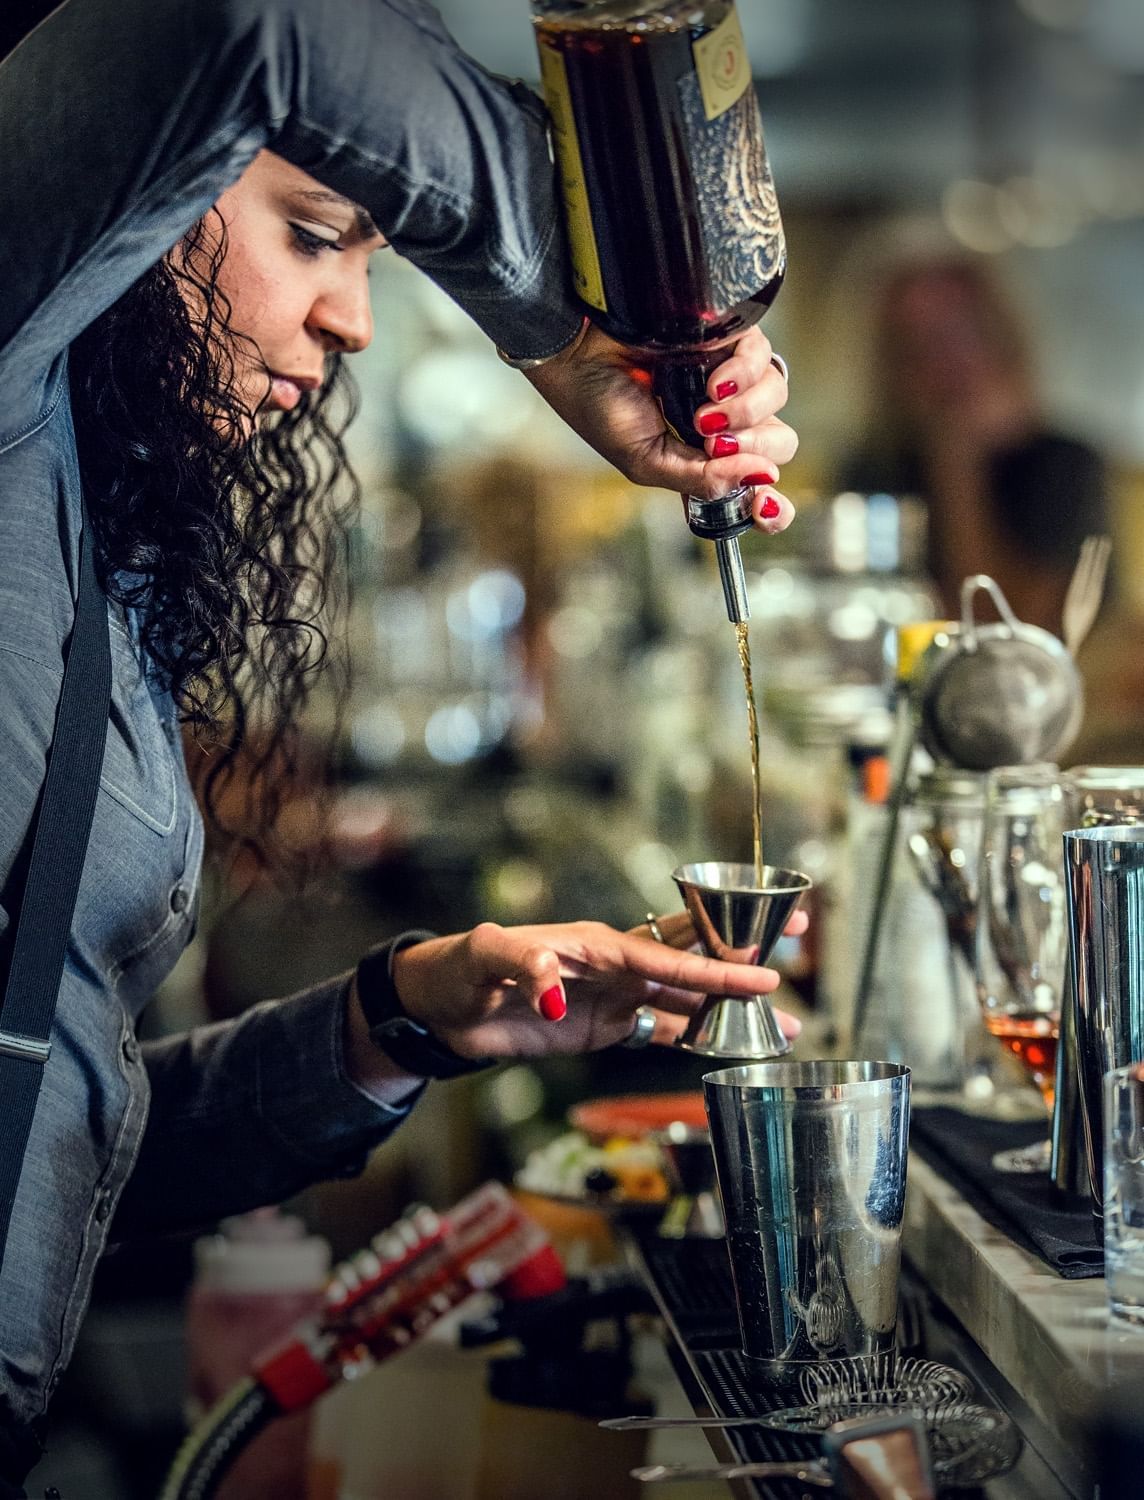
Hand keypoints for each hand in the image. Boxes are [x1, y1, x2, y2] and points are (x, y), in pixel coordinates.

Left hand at [391, 910, 805, 1059]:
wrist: (441, 1007)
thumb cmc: (461, 968)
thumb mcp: (486, 958)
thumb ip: (524, 969)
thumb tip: (556, 1003)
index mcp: (598, 943)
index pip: (668, 955)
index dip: (716, 967)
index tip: (763, 972)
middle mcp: (617, 965)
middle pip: (693, 957)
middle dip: (746, 951)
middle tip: (799, 938)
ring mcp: (616, 996)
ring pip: (687, 1000)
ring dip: (733, 1010)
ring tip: (784, 1025)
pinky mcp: (606, 1026)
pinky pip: (662, 1030)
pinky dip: (697, 1038)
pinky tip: (730, 1046)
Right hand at [524, 322, 797, 532]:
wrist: (578, 355)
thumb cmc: (601, 408)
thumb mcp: (647, 462)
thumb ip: (701, 480)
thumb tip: (761, 479)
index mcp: (707, 459)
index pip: (761, 487)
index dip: (774, 505)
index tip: (762, 505)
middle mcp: (726, 421)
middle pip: (780, 443)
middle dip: (754, 448)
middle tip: (714, 442)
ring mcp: (730, 379)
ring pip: (776, 398)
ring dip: (745, 413)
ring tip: (704, 411)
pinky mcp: (727, 339)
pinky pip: (762, 358)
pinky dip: (743, 374)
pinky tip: (713, 384)